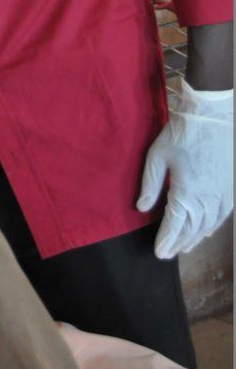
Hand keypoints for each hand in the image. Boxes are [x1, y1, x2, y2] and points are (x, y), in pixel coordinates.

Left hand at [137, 80, 232, 258]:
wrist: (211, 115)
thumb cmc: (181, 133)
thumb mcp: (157, 155)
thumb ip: (150, 184)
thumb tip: (141, 208)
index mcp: (187, 192)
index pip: (175, 225)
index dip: (166, 241)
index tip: (158, 253)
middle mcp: (207, 198)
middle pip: (192, 229)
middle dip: (179, 243)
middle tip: (168, 253)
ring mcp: (222, 194)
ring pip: (208, 225)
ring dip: (195, 238)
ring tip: (183, 247)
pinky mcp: (230, 188)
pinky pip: (222, 215)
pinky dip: (212, 226)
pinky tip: (205, 231)